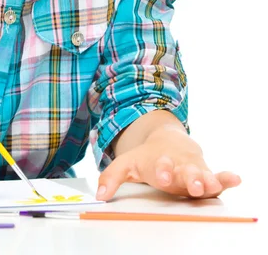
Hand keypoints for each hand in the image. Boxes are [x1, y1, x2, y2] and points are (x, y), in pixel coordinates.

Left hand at [96, 126, 241, 200]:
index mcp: (159, 162)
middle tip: (192, 184)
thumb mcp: (128, 163)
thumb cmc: (148, 157)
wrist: (168, 139)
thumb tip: (99, 195)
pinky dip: (226, 178)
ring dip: (207, 179)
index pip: (160, 165)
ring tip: (212, 185)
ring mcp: (193, 169)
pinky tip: (235, 179)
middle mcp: (178, 165)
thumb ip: (112, 177)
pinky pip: (219, 176)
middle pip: (185, 171)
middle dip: (189, 177)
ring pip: (202, 174)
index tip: (162, 174)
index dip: (162, 169)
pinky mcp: (206, 173)